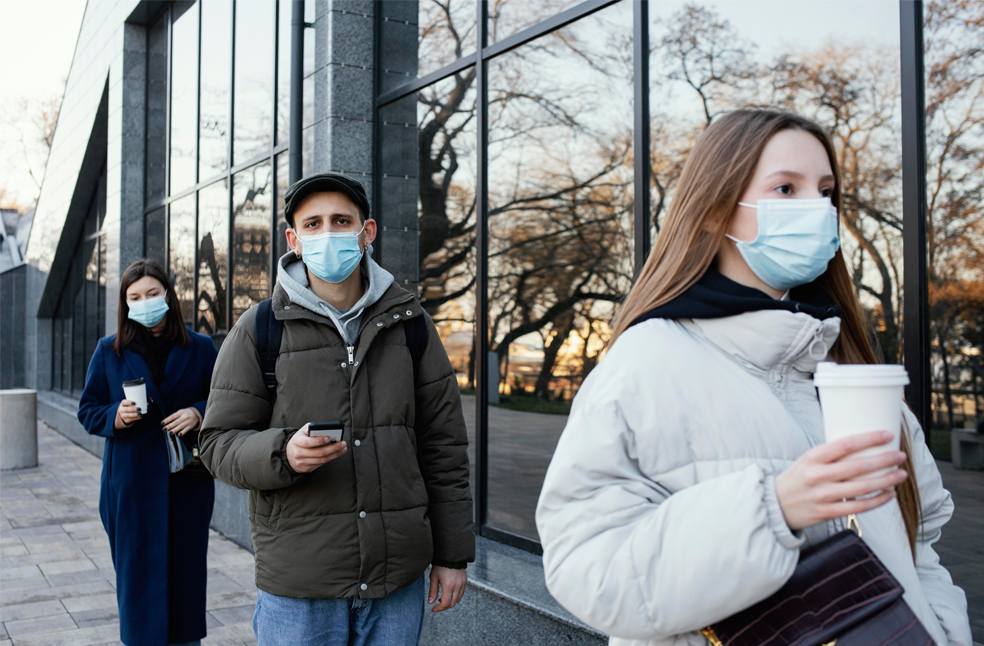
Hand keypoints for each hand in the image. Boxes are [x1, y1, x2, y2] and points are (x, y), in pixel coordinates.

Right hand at [115, 400, 142, 428]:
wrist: (125, 415)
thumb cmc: (131, 406)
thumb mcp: (131, 403)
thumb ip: (139, 401)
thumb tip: (150, 400)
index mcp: (123, 403)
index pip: (124, 402)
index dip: (129, 402)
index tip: (134, 403)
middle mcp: (121, 409)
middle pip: (126, 409)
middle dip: (133, 409)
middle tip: (139, 408)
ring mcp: (123, 415)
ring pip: (128, 415)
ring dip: (135, 414)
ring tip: (140, 413)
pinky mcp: (126, 420)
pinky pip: (131, 419)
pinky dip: (136, 418)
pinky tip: (140, 417)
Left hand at [163, 407, 201, 435]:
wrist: (196, 414)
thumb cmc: (185, 414)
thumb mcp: (180, 412)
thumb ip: (174, 417)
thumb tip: (166, 423)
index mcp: (180, 412)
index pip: (173, 416)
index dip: (167, 420)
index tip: (162, 423)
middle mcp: (184, 416)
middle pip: (176, 422)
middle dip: (170, 426)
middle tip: (164, 429)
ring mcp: (188, 421)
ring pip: (181, 426)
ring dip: (175, 430)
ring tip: (170, 433)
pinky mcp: (191, 426)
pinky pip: (186, 429)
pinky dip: (183, 432)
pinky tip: (179, 435)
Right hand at [286, 424, 347, 472]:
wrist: (289, 453)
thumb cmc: (299, 440)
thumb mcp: (302, 431)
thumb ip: (313, 428)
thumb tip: (327, 429)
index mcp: (297, 441)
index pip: (308, 442)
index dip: (319, 440)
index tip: (329, 438)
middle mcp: (298, 453)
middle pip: (318, 452)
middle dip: (333, 448)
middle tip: (342, 443)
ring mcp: (302, 462)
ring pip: (322, 460)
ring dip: (335, 454)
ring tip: (343, 448)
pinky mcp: (306, 468)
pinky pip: (321, 464)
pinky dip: (330, 458)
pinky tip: (336, 454)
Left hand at [428, 566, 466, 612]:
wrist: (451, 555)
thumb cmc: (441, 565)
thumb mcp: (434, 577)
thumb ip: (433, 591)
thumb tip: (430, 602)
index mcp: (448, 586)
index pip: (445, 603)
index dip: (439, 608)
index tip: (433, 609)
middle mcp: (457, 586)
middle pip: (452, 603)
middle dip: (444, 607)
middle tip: (437, 605)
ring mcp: (462, 584)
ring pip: (458, 599)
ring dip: (451, 602)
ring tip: (443, 598)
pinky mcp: (465, 581)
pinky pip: (462, 593)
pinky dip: (456, 597)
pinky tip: (450, 593)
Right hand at [776, 430, 907, 530]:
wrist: (776, 505)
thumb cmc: (797, 479)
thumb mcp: (807, 460)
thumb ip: (831, 456)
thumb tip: (864, 446)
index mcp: (812, 458)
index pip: (845, 444)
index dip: (869, 439)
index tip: (887, 435)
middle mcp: (818, 476)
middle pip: (858, 467)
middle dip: (884, 460)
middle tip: (900, 456)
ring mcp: (824, 496)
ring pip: (863, 488)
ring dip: (886, 480)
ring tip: (901, 474)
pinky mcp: (828, 512)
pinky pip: (859, 507)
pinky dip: (878, 500)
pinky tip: (889, 493)